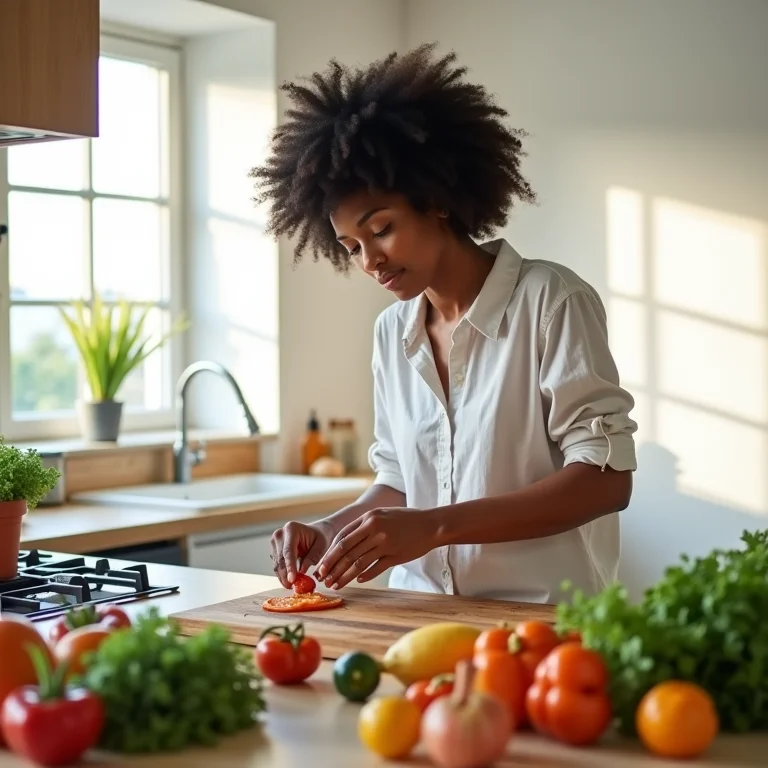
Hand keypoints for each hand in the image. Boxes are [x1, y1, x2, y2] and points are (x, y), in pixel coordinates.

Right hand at [269, 520, 335, 588]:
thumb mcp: (321, 546)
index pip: (288, 551)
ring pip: (276, 564)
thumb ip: (312, 557)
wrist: (316, 532)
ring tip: (293, 586)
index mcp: (291, 528)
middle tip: (292, 587)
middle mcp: (280, 534)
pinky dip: (283, 574)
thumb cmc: (320, 537)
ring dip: (283, 576)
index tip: (292, 580)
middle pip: (280, 558)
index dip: (290, 566)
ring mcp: (275, 542)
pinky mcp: (274, 550)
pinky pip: (277, 565)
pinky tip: (290, 580)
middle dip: (285, 575)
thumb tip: (301, 571)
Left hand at [315, 507, 436, 589]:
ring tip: (335, 585)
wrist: (431, 524)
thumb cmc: (405, 519)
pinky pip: (375, 568)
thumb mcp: (382, 515)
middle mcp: (374, 529)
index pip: (342, 537)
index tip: (321, 565)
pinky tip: (358, 581)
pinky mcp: (395, 555)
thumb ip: (364, 526)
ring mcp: (385, 543)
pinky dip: (365, 576)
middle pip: (346, 551)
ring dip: (344, 576)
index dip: (329, 553)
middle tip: (323, 579)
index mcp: (369, 518)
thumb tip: (344, 542)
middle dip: (331, 567)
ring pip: (358, 562)